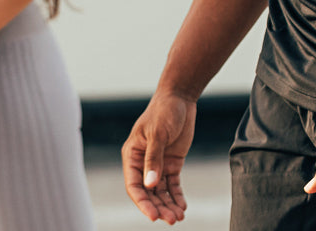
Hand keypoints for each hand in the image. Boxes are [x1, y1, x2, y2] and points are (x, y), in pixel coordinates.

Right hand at [122, 90, 196, 224]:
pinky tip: (183, 206)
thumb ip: (154, 159)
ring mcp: (158, 164)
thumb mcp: (158, 133)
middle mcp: (143, 163)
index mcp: (132, 155)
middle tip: (172, 220)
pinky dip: (177, 196)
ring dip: (168, 205)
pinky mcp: (172, 163)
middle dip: (159, 207)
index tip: (153, 216)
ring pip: (161, 191)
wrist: (180, 98)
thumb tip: (150, 185)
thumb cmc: (164, 111)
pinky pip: (172, 184)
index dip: (143, 202)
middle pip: (148, 192)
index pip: (134, 185)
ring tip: (179, 217)